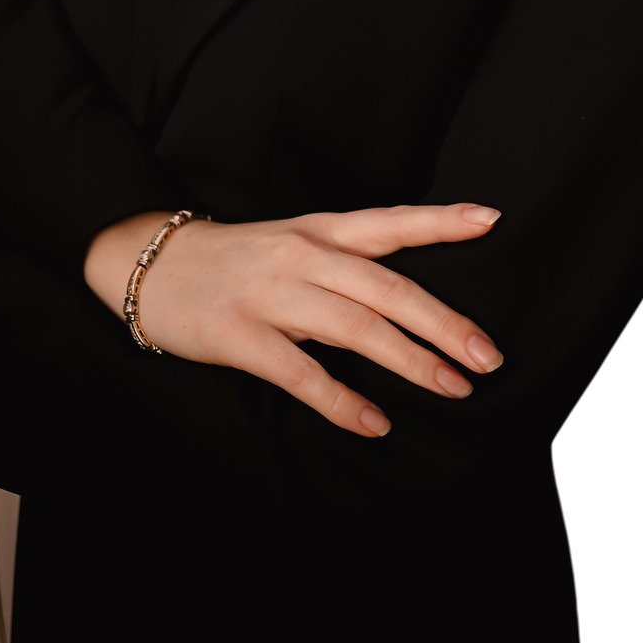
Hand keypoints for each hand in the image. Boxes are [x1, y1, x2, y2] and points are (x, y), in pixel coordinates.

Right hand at [128, 203, 505, 438]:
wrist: (152, 265)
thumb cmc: (238, 260)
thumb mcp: (294, 242)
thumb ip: (347, 265)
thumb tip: (411, 303)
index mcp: (320, 230)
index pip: (391, 222)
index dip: (441, 221)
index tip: (490, 219)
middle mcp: (303, 255)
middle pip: (389, 288)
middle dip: (444, 323)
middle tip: (488, 356)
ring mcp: (272, 294)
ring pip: (357, 328)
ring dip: (411, 362)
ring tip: (452, 387)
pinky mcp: (241, 336)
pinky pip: (302, 374)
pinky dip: (344, 402)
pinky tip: (376, 422)